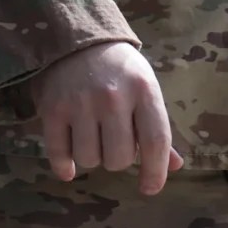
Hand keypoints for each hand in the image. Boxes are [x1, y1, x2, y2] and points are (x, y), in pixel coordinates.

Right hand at [28, 42, 181, 191]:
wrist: (74, 38)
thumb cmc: (118, 68)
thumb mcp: (144, 88)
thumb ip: (157, 127)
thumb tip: (175, 166)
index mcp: (143, 90)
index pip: (155, 142)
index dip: (156, 172)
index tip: (150, 189)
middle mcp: (113, 97)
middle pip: (120, 158)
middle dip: (118, 158)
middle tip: (113, 141)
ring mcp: (80, 104)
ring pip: (90, 160)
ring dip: (92, 158)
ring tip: (91, 139)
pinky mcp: (52, 110)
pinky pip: (59, 155)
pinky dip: (64, 167)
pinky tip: (69, 169)